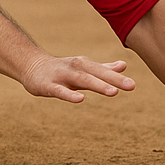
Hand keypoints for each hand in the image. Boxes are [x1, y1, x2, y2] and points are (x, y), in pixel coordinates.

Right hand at [20, 55, 135, 102]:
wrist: (32, 65)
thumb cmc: (63, 69)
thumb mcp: (83, 67)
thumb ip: (103, 68)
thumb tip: (123, 65)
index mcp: (84, 65)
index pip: (103, 71)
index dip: (118, 78)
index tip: (132, 85)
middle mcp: (75, 68)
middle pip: (96, 74)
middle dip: (113, 80)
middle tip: (131, 86)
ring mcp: (61, 76)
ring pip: (81, 80)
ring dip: (97, 85)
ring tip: (113, 92)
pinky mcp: (48, 86)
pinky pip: (60, 91)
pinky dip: (70, 94)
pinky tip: (80, 99)